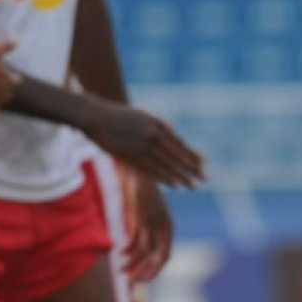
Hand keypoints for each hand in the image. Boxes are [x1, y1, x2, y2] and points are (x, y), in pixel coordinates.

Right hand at [85, 104, 205, 187]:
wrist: (96, 116)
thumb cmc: (120, 115)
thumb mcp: (144, 115)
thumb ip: (159, 124)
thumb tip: (173, 128)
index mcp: (158, 125)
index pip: (180, 144)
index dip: (192, 156)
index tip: (204, 164)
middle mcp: (152, 136)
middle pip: (176, 156)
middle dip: (192, 169)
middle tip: (204, 179)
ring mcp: (141, 147)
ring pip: (166, 165)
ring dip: (180, 176)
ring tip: (192, 186)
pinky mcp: (130, 156)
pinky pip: (151, 169)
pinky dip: (164, 177)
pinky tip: (174, 184)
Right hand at [120, 163, 173, 282]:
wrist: (138, 171)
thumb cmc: (140, 194)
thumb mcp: (145, 214)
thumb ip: (143, 230)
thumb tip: (133, 250)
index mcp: (167, 227)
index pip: (165, 256)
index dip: (155, 270)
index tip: (143, 280)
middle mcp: (163, 226)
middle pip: (158, 257)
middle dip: (146, 272)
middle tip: (132, 282)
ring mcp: (153, 222)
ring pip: (145, 251)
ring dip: (133, 264)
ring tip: (121, 271)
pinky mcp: (141, 216)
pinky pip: (135, 239)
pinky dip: (127, 250)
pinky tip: (119, 255)